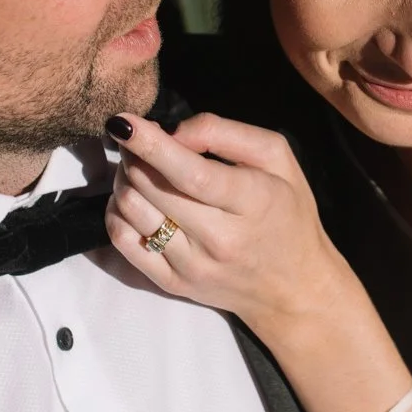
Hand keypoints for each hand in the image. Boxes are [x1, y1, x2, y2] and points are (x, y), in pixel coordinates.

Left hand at [104, 112, 355, 333]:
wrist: (295, 289)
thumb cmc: (288, 214)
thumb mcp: (277, 158)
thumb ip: (225, 134)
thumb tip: (173, 133)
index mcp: (252, 202)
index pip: (190, 173)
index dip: (151, 145)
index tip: (123, 122)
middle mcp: (219, 238)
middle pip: (152, 188)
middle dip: (133, 155)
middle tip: (136, 142)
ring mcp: (192, 266)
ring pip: (132, 212)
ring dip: (123, 181)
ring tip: (136, 169)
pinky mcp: (173, 284)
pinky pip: (124, 244)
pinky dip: (116, 214)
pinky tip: (131, 200)